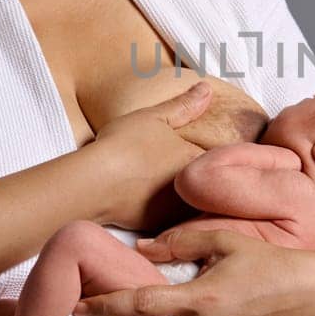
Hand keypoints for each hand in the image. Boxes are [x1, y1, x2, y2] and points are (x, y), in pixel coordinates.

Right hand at [89, 82, 211, 230]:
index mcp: (198, 159)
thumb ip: (184, 105)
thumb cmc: (123, 146)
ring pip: (194, 203)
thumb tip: (207, 88)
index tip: (206, 150)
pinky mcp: (160, 227)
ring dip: (190, 197)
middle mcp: (195, 188)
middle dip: (207, 177)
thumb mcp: (154, 117)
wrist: (92, 184)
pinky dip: (169, 212)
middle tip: (192, 169)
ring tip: (170, 185)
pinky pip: (174, 220)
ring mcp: (178, 211)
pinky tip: (154, 201)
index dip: (218, 155)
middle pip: (211, 183)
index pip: (223, 158)